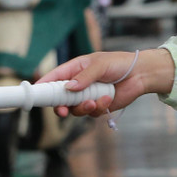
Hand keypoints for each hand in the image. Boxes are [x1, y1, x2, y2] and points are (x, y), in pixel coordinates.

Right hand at [35, 48, 175, 118]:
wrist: (141, 74)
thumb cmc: (119, 63)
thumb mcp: (100, 65)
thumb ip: (84, 77)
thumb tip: (68, 88)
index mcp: (74, 69)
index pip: (53, 78)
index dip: (42, 86)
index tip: (35, 95)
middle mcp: (78, 84)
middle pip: (59, 99)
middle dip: (59, 106)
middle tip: (63, 111)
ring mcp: (87, 96)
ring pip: (74, 109)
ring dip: (82, 108)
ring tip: (93, 102)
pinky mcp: (98, 106)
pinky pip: (90, 113)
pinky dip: (97, 108)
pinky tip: (107, 99)